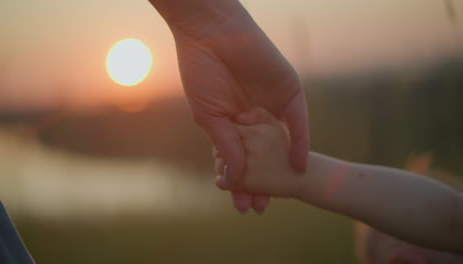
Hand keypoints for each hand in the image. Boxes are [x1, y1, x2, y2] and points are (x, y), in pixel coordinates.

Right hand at [157, 2, 308, 212]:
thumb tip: (234, 177)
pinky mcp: (289, 92)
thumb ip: (225, 146)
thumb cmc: (202, 73)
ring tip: (277, 196)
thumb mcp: (209, 117)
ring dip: (280, 170)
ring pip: (280, 145)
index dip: (240, 182)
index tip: (239, 204)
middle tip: (257, 207)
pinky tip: (297, 165)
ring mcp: (273, 106)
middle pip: (262, 157)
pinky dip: (299, 143)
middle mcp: (256, 118)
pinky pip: (298, 122)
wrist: (211, 34)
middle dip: (259, 182)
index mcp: (235, 123)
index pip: (240, 159)